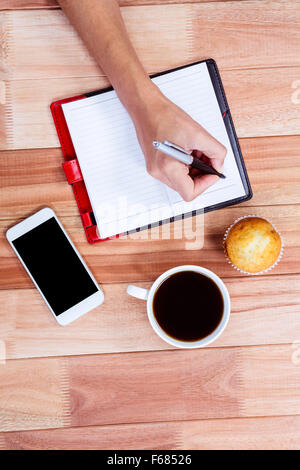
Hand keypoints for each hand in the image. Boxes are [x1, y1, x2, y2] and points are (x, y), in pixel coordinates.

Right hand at [131, 87, 226, 201]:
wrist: (147, 107)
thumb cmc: (165, 116)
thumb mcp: (198, 134)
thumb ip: (215, 152)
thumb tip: (219, 164)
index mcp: (167, 167)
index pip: (190, 193)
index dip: (206, 184)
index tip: (213, 172)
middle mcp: (159, 172)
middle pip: (186, 188)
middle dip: (201, 175)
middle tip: (208, 160)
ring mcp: (155, 169)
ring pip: (181, 181)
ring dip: (194, 170)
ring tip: (197, 152)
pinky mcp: (155, 165)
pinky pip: (174, 173)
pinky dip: (186, 165)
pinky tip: (188, 151)